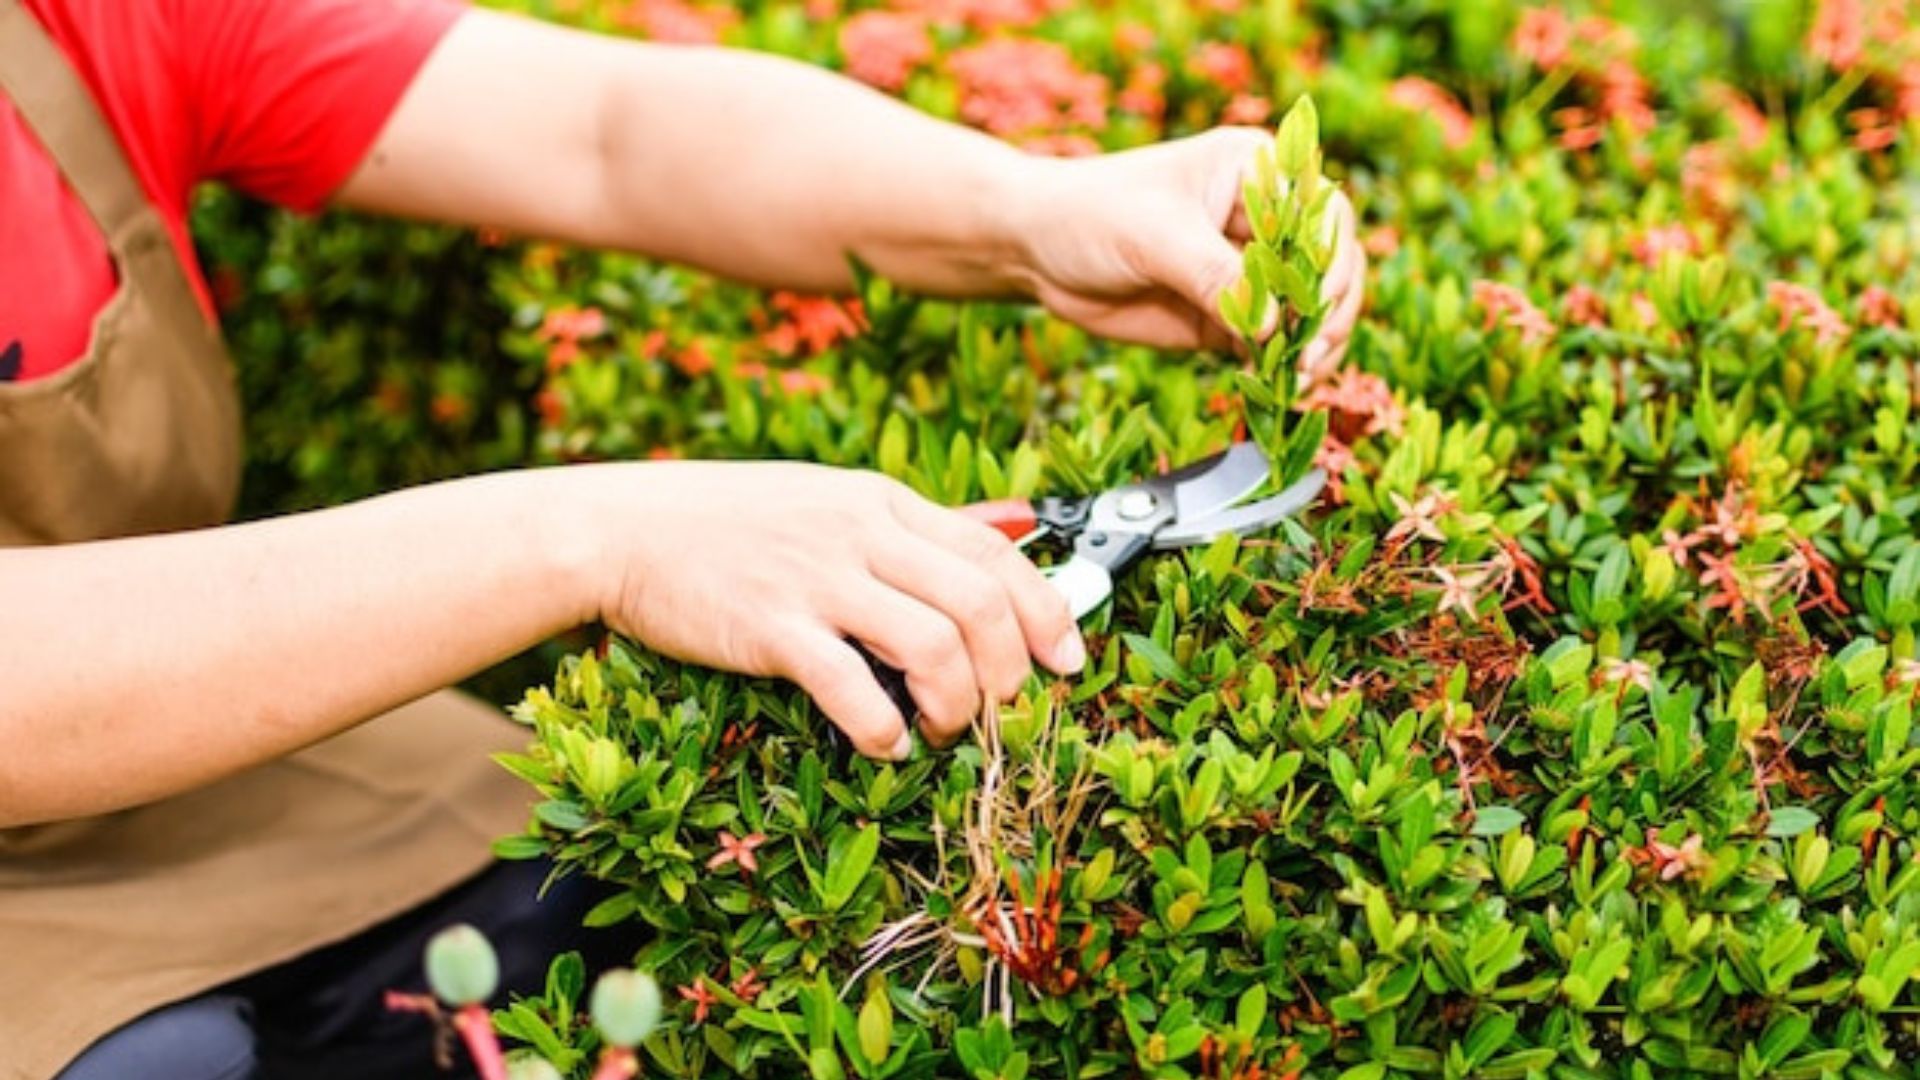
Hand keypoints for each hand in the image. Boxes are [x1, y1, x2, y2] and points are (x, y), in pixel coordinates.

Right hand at [578, 462, 1084, 759]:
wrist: (621, 529)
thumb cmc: (723, 523)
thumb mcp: (822, 503)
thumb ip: (896, 533)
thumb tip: (980, 562)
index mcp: (880, 502)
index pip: (997, 554)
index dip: (1048, 613)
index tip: (1068, 663)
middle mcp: (861, 533)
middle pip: (982, 605)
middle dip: (1012, 675)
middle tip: (1004, 717)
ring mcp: (818, 579)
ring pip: (935, 647)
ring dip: (957, 707)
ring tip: (942, 732)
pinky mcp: (773, 627)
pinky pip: (854, 687)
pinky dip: (885, 728)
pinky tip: (885, 744)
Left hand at [1005, 128, 1364, 367]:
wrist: (1038, 251)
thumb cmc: (1092, 214)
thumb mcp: (1154, 235)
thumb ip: (1214, 275)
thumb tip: (1272, 326)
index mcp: (1255, 170)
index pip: (1321, 212)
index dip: (1333, 257)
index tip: (1318, 302)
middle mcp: (1263, 218)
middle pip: (1329, 266)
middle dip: (1330, 311)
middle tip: (1310, 355)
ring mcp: (1250, 270)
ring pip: (1308, 310)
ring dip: (1312, 344)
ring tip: (1297, 377)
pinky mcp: (1230, 316)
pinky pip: (1272, 344)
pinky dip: (1279, 365)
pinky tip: (1270, 385)